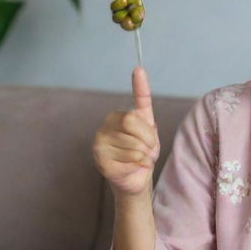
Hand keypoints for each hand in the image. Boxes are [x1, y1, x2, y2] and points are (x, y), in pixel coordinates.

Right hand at [92, 67, 160, 196]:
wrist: (137, 179)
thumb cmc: (143, 153)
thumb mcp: (149, 134)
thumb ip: (146, 116)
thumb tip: (138, 73)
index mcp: (119, 117)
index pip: (136, 103)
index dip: (140, 86)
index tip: (139, 70)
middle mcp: (106, 125)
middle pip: (132, 121)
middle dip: (148, 138)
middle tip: (150, 149)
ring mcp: (100, 142)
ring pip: (134, 144)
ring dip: (145, 155)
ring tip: (141, 159)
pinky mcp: (100, 159)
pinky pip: (130, 158)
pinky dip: (139, 164)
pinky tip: (133, 166)